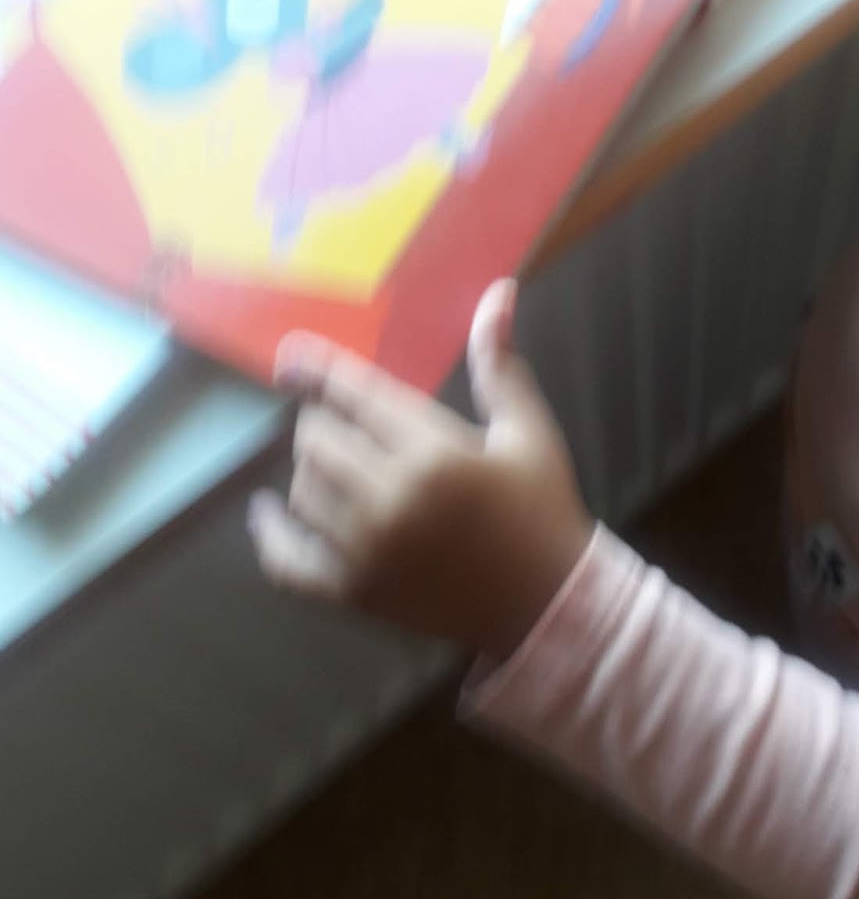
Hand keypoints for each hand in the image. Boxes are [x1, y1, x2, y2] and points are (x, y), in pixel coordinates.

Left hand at [249, 281, 592, 659]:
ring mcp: (368, 551)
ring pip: (301, 490)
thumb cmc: (541, 511)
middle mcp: (393, 500)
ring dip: (311, 471)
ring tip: (338, 467)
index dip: (318, 369)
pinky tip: (268, 513)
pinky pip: (288, 560)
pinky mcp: (355, 594)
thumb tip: (498, 291)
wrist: (549, 606)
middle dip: (325, 423)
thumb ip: (498, 365)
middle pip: (316, 439)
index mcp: (437, 454)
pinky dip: (271, 535)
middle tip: (346, 425)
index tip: (289, 357)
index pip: (356, 395)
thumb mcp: (527, 433)